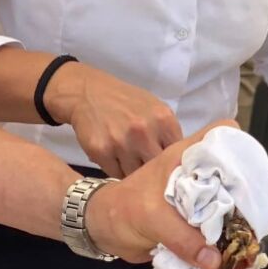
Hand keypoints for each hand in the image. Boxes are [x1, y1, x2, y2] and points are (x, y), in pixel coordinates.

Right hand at [45, 63, 181, 177]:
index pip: (177, 155)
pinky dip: (116, 171)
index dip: (171, 164)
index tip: (165, 166)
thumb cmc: (126, 102)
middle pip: (156, 169)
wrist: (88, 93)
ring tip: (129, 160)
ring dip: (133, 173)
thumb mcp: (155, 110)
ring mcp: (121, 142)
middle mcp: (143, 131)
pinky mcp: (101, 151)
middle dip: (152, 171)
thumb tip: (179, 164)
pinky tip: (115, 158)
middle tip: (145, 166)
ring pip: (135, 175)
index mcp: (163, 120)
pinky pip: (115, 174)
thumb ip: (169, 134)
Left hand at [85, 120, 239, 268]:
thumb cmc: (122, 210)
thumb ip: (183, 238)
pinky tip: (232, 247)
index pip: (222, 134)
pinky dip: (225, 236)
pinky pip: (217, 225)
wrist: (105, 230)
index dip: (241, 148)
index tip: (251, 175)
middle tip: (254, 215)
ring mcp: (198, 195)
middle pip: (234, 173)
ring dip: (237, 219)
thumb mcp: (151, 219)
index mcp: (186, 157)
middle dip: (246, 193)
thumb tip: (216, 260)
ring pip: (229, 201)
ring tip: (246, 235)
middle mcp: (197, 172)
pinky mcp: (197, 218)